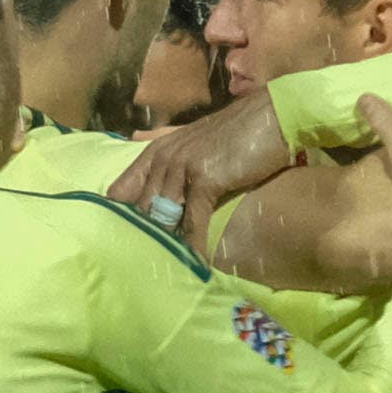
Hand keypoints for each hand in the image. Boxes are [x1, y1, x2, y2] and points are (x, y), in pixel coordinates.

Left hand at [106, 88, 290, 252]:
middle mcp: (162, 159)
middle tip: (138, 270)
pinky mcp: (205, 179)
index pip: (120, 191)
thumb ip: (176, 170)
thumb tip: (167, 203)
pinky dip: (193, 246)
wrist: (273, 116)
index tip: (118, 244)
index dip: (118, 218)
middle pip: (139, 209)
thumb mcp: (196, 149)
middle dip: (138, 239)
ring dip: (163, 247)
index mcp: (156, 153)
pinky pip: (192, 222)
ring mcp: (181, 167)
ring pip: (161, 217)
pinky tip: (193, 265)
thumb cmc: (238, 135)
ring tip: (160, 275)